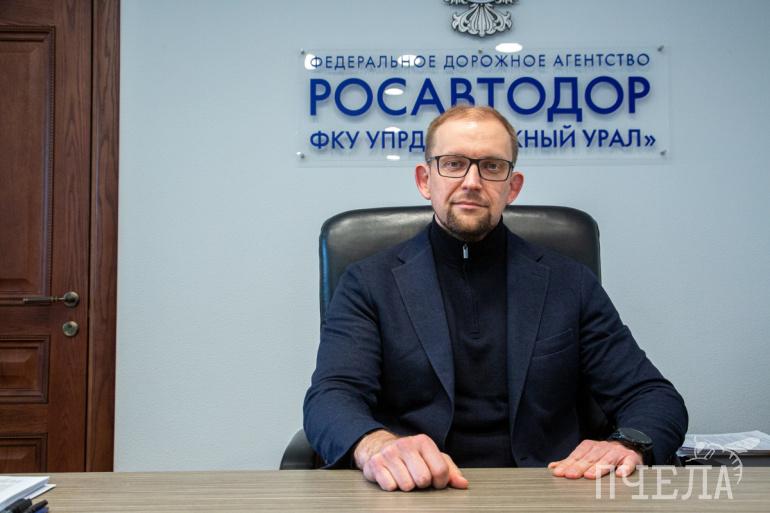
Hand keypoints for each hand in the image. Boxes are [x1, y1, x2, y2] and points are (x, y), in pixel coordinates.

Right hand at [353, 430, 468, 491]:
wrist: (379, 447)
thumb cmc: (411, 456)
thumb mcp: (432, 458)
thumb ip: (450, 470)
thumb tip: (463, 484)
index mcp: (423, 442)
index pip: (440, 471)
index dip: (440, 482)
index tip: (435, 481)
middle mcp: (405, 444)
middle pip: (423, 479)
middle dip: (422, 484)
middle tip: (416, 478)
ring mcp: (389, 453)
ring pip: (406, 486)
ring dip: (406, 486)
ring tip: (403, 476)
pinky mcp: (375, 464)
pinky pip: (390, 487)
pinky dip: (392, 487)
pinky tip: (392, 478)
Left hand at [548, 440, 642, 478]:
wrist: (629, 445)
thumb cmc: (604, 454)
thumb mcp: (587, 454)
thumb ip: (571, 461)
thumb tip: (552, 467)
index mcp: (591, 446)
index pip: (577, 456)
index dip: (568, 464)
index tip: (559, 472)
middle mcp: (603, 448)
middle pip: (590, 458)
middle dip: (579, 467)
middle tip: (570, 475)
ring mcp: (618, 453)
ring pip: (607, 460)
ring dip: (598, 468)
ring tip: (589, 476)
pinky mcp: (631, 458)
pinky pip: (629, 463)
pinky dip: (625, 468)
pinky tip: (620, 475)